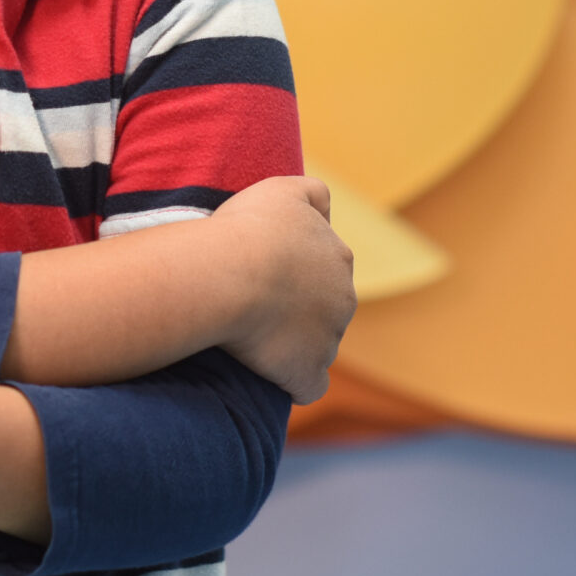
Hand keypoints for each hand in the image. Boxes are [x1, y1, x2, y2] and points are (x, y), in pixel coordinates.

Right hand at [210, 175, 355, 403]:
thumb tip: (325, 209)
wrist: (232, 274)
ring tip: (252, 337)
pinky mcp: (308, 373)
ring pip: (317, 346)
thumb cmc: (251, 229)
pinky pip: (307, 386)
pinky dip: (294, 383)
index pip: (325, 269)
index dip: (294, 272)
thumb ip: (312, 195)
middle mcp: (343, 300)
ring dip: (292, 344)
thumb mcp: (284, 190)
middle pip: (326, 309)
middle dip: (299, 309)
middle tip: (254, 302)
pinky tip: (271, 375)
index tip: (261, 271)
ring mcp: (329, 340)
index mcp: (338, 259)